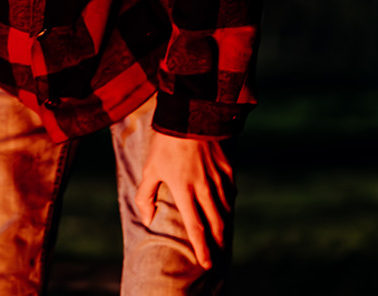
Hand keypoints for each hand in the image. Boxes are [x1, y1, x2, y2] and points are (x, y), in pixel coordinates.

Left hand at [136, 134, 232, 268]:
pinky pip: (231, 189)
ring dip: (225, 222)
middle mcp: (205, 188)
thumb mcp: (150, 168)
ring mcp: (218, 177)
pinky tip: (227, 204)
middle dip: (218, 240)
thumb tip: (147, 219)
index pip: (195, 227)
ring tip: (222, 233)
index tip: (206, 263)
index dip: (202, 248)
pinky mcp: (227, 166)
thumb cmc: (165, 143)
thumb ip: (146, 195)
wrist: (190, 114)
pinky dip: (229, 200)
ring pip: (225, 207)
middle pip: (216, 222)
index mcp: (185, 191)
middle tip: (218, 252)